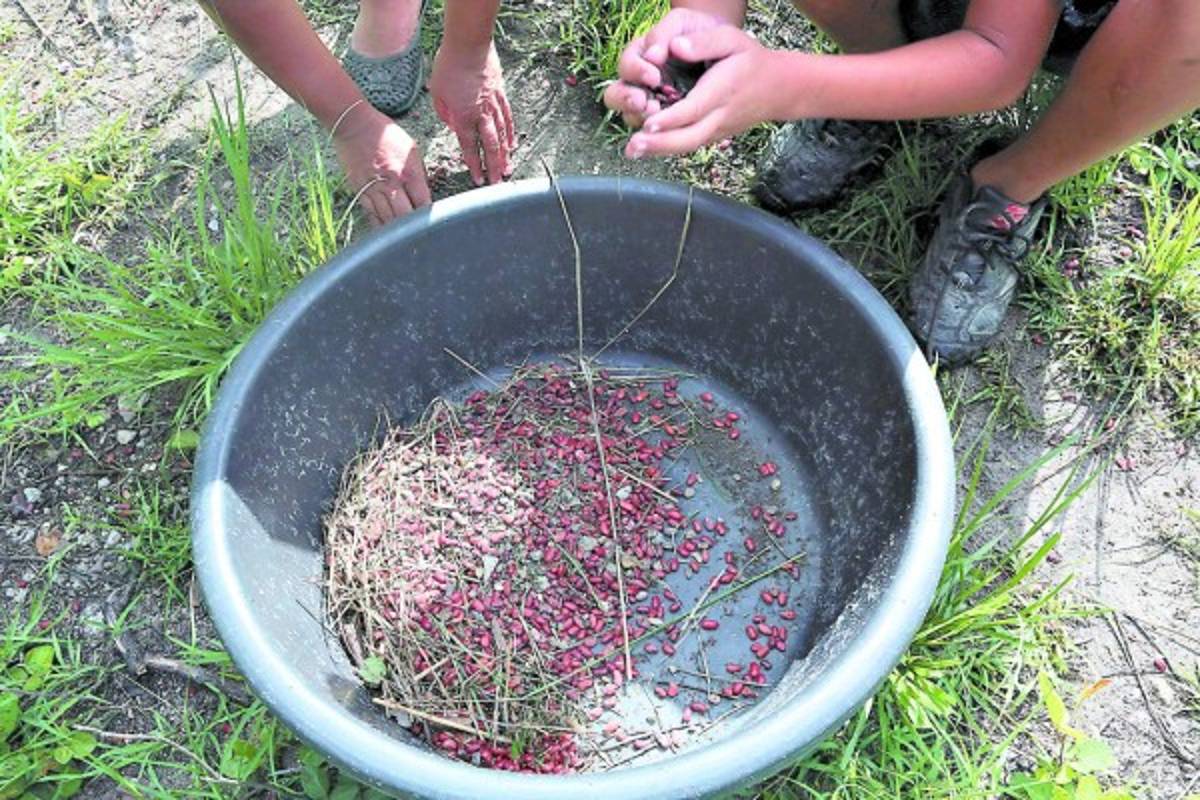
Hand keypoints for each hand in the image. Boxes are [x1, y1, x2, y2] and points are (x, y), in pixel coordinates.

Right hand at [333, 105, 430, 225]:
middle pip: (405, 217)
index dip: (429, 217)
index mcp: (408, 173)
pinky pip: (371, 215)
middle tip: (420, 237)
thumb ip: (419, 175)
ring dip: (397, 231)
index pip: (423, 203)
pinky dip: (380, 225)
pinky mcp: (359, 191)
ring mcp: (374, 188)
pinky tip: (386, 233)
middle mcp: (391, 183)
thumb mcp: (412, 150)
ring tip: (404, 239)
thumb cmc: (385, 135)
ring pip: (387, 219)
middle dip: (413, 229)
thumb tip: (424, 196)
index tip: (433, 224)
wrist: (354, 125)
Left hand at [431, 40, 514, 185]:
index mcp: (462, 116)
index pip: (470, 146)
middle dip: (494, 167)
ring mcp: (494, 105)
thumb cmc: (449, 65)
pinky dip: (511, 133)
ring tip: (508, 169)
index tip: (478, 179)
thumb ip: (444, 112)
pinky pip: (508, 118)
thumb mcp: (436, 91)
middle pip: (490, 146)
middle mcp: (481, 114)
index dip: (474, 165)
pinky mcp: (501, 94)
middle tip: (497, 182)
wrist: (469, 43)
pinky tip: (513, 144)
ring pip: (502, 135)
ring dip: (505, 155)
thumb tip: (451, 124)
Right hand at [603, 8, 728, 129]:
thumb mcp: (683, 22)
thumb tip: (655, 54)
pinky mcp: (664, 120)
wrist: (722, 48)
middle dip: (626, 101)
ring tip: (656, 117)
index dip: (636, 72)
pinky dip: (655, 135)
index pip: (627, 66)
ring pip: (631, 117)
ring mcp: (649, 102)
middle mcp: (639, 82)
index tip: (654, 76)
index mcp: (640, 56)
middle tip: (643, 102)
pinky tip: (665, 134)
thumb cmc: (698, 31)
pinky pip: (652, 133)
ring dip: (640, 119)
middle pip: (615, 97)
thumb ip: (665, 33)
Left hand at [626, 28, 783, 157]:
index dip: (670, 119)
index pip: (693, 109)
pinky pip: (689, 145)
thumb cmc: (751, 60)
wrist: (779, 88)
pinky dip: (667, 149)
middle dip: (660, 143)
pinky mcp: (714, 136)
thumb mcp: (732, 40)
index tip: (649, 123)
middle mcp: (719, 116)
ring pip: (687, 146)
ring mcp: (717, 130)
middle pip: (689, 137)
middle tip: (634, 146)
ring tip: (633, 151)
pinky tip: (646, 149)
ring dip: (659, 151)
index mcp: (722, 91)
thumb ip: (704, 42)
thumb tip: (675, 46)